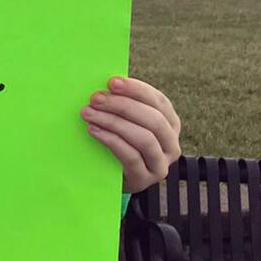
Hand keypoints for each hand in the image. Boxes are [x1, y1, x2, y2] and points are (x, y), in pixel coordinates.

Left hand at [82, 77, 181, 193]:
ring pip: (144, 138)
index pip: (158, 101)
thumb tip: (106, 84)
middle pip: (153, 119)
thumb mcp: (125, 121)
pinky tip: (93, 130)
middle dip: (122, 105)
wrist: (112, 177)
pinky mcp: (144, 179)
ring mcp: (160, 164)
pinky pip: (131, 157)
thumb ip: (122, 104)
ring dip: (113, 122)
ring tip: (89, 113)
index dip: (136, 89)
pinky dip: (111, 140)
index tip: (112, 82)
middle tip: (96, 97)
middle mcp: (171, 144)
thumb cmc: (118, 141)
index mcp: (170, 123)